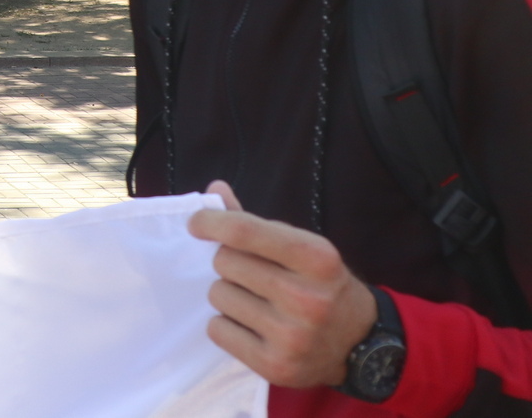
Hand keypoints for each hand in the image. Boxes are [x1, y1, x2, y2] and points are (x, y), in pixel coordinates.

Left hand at [189, 181, 379, 388]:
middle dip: (228, 264)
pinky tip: (251, 327)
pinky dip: (225, 326)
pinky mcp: (276, 366)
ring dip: (226, 295)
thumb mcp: (300, 247)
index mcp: (317, 258)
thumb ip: (254, 222)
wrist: (359, 343)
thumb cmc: (318, 284)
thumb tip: (214, 189)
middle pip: (224, 262)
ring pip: (218, 295)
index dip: (211, 222)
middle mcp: (308, 298)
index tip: (195, 224)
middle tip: (250, 275)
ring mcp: (293, 336)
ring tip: (255, 302)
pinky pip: (217, 330)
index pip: (244, 231)